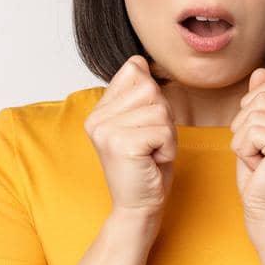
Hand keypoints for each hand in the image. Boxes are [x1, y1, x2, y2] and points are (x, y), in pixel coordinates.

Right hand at [84, 55, 176, 214]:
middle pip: (151, 90)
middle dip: (164, 118)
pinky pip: (163, 130)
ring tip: (151, 153)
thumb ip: (140, 92)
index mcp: (100, 109)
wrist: (140, 205)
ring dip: (167, 135)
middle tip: (151, 144)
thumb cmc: (148, 166)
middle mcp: (96, 117)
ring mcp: (105, 130)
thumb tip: (139, 59)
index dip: (154, 99)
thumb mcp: (145, 122)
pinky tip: (152, 162)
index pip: (136, 71)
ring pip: (160, 110)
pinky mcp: (120, 143)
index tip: (144, 127)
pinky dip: (167, 147)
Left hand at [231, 68, 264, 221]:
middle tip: (260, 152)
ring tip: (260, 160)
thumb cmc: (262, 172)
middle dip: (245, 125)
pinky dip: (244, 151)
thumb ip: (263, 100)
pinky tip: (260, 166)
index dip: (254, 110)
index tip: (264, 139)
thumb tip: (261, 71)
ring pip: (252, 115)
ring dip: (243, 140)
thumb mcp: (259, 129)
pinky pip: (250, 132)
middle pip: (260, 98)